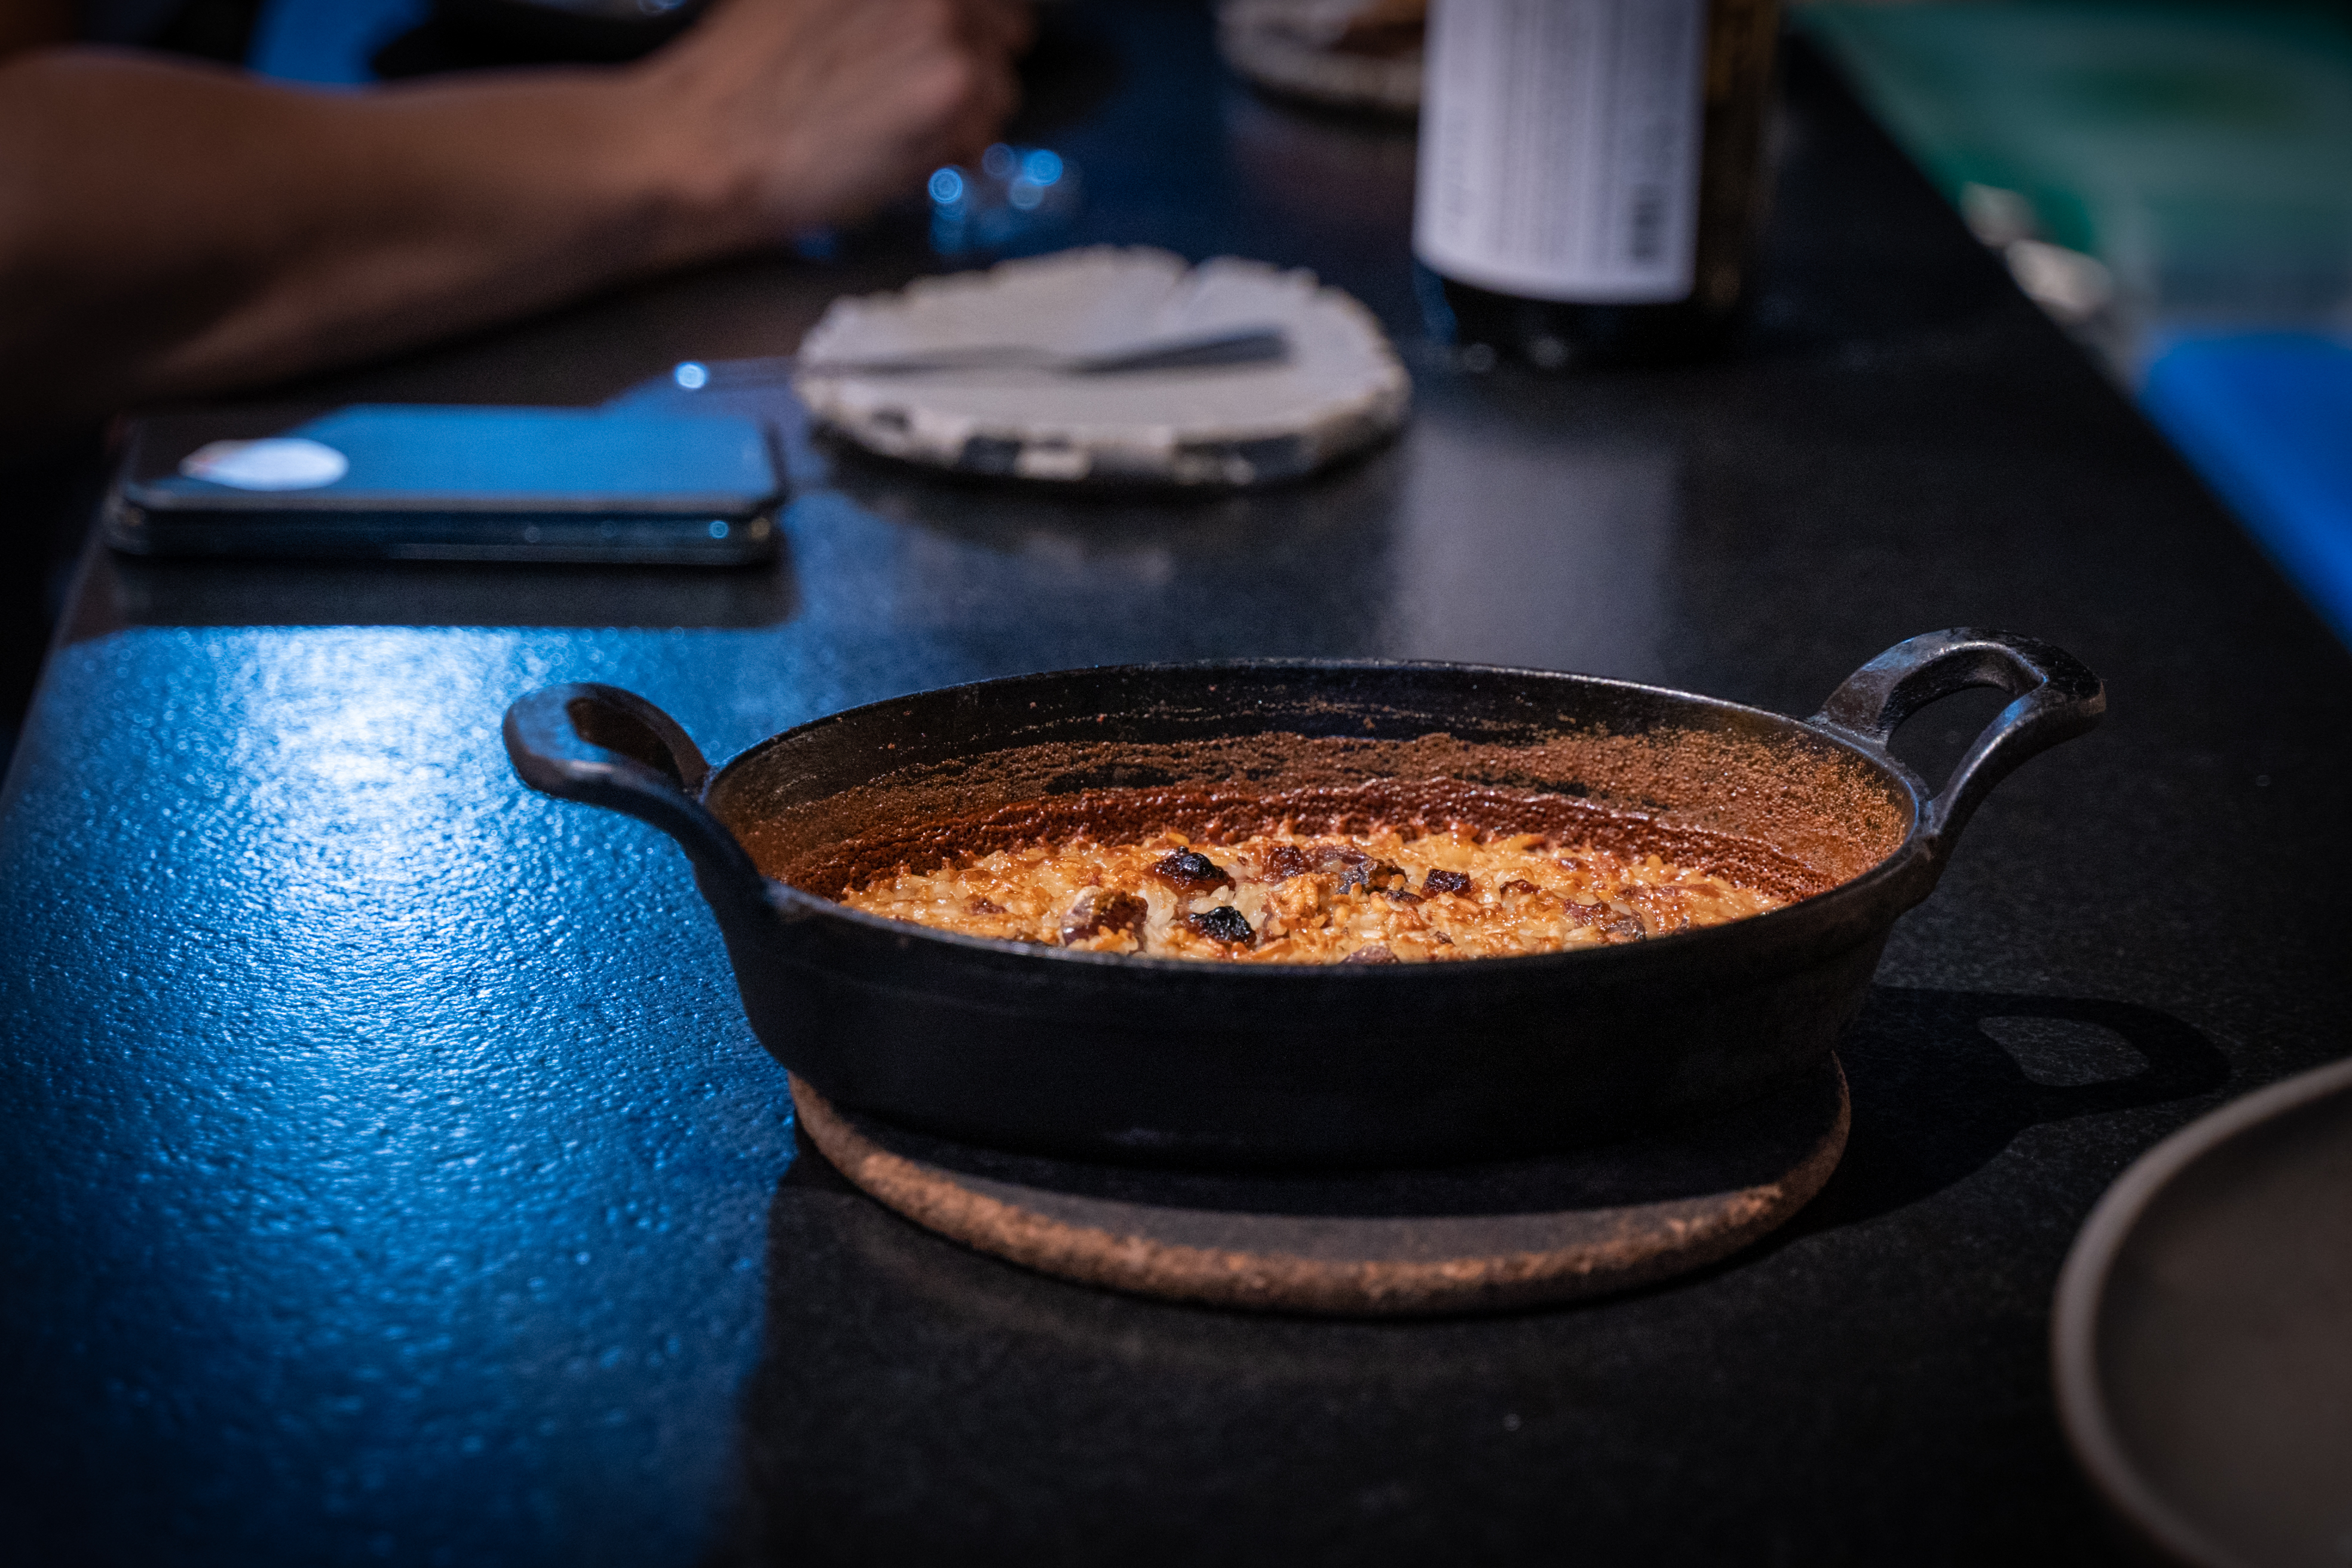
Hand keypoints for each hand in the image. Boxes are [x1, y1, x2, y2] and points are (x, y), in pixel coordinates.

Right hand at [635, 0, 1032, 245]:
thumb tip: (922, 18)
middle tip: (911, 101)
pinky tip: (893, 157)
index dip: (968, 27)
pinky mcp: (951, 89)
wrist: (705, 140)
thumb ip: (877, 5)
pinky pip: (986, 133)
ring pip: (1000, 87)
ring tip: (891, 133)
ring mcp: (943, 24)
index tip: (949, 52)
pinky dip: (952, 156)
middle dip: (970, 71)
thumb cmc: (741, 78)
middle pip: (1006, 30)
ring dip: (961, 120)